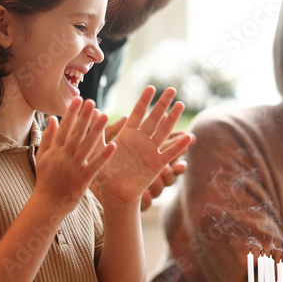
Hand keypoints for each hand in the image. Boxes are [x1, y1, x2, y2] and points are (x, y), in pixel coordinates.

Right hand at [33, 97, 116, 219]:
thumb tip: (52, 119)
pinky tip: (113, 146)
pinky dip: (104, 156)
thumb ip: (47, 138)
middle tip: (93, 101)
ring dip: (96, 131)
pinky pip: (95, 166)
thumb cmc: (45, 181)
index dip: (72, 113)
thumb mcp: (42, 158)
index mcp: (54, 151)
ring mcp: (73, 168)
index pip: (64, 128)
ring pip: (86, 146)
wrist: (46, 205)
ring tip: (105, 116)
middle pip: (75, 133)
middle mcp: (63, 157)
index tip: (79, 99)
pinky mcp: (82, 180)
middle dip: (84, 117)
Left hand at [96, 86, 193, 208]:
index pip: (137, 113)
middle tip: (172, 89)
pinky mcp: (157, 164)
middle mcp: (141, 140)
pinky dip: (179, 146)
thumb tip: (93, 113)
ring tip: (180, 105)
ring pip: (164, 131)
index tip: (151, 88)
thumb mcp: (99, 151)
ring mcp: (151, 151)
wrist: (115, 193)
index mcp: (128, 134)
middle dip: (162, 103)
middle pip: (154, 118)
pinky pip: (170, 154)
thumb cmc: (105, 173)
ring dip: (172, 118)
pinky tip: (188, 137)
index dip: (144, 101)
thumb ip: (97, 133)